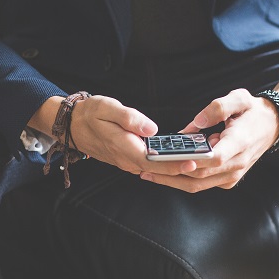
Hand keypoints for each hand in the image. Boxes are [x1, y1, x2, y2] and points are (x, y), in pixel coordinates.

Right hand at [66, 95, 197, 175]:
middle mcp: (127, 160)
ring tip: (200, 160)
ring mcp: (128, 162)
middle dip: (182, 168)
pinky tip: (182, 158)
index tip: (193, 161)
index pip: (154, 161)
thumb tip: (152, 129)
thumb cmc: (90, 113)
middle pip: (159, 170)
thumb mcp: (107, 108)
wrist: (72, 125)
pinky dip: (167, 165)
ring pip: (156, 170)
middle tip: (206, 163)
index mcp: (124, 148)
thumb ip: (130, 118)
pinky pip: (151, 166)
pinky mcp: (130, 160)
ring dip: (176, 168)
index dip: (174, 163)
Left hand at [139, 89, 278, 192]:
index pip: (216, 157)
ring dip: (172, 181)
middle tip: (145, 167)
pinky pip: (202, 184)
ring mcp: (232, 175)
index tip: (172, 159)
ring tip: (147, 173)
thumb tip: (193, 124)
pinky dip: (182, 180)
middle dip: (170, 173)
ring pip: (198, 184)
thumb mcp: (240, 98)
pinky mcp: (227, 179)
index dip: (194, 161)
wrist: (272, 125)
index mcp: (240, 142)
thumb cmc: (252, 111)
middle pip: (200, 176)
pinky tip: (164, 172)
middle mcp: (237, 163)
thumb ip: (217, 107)